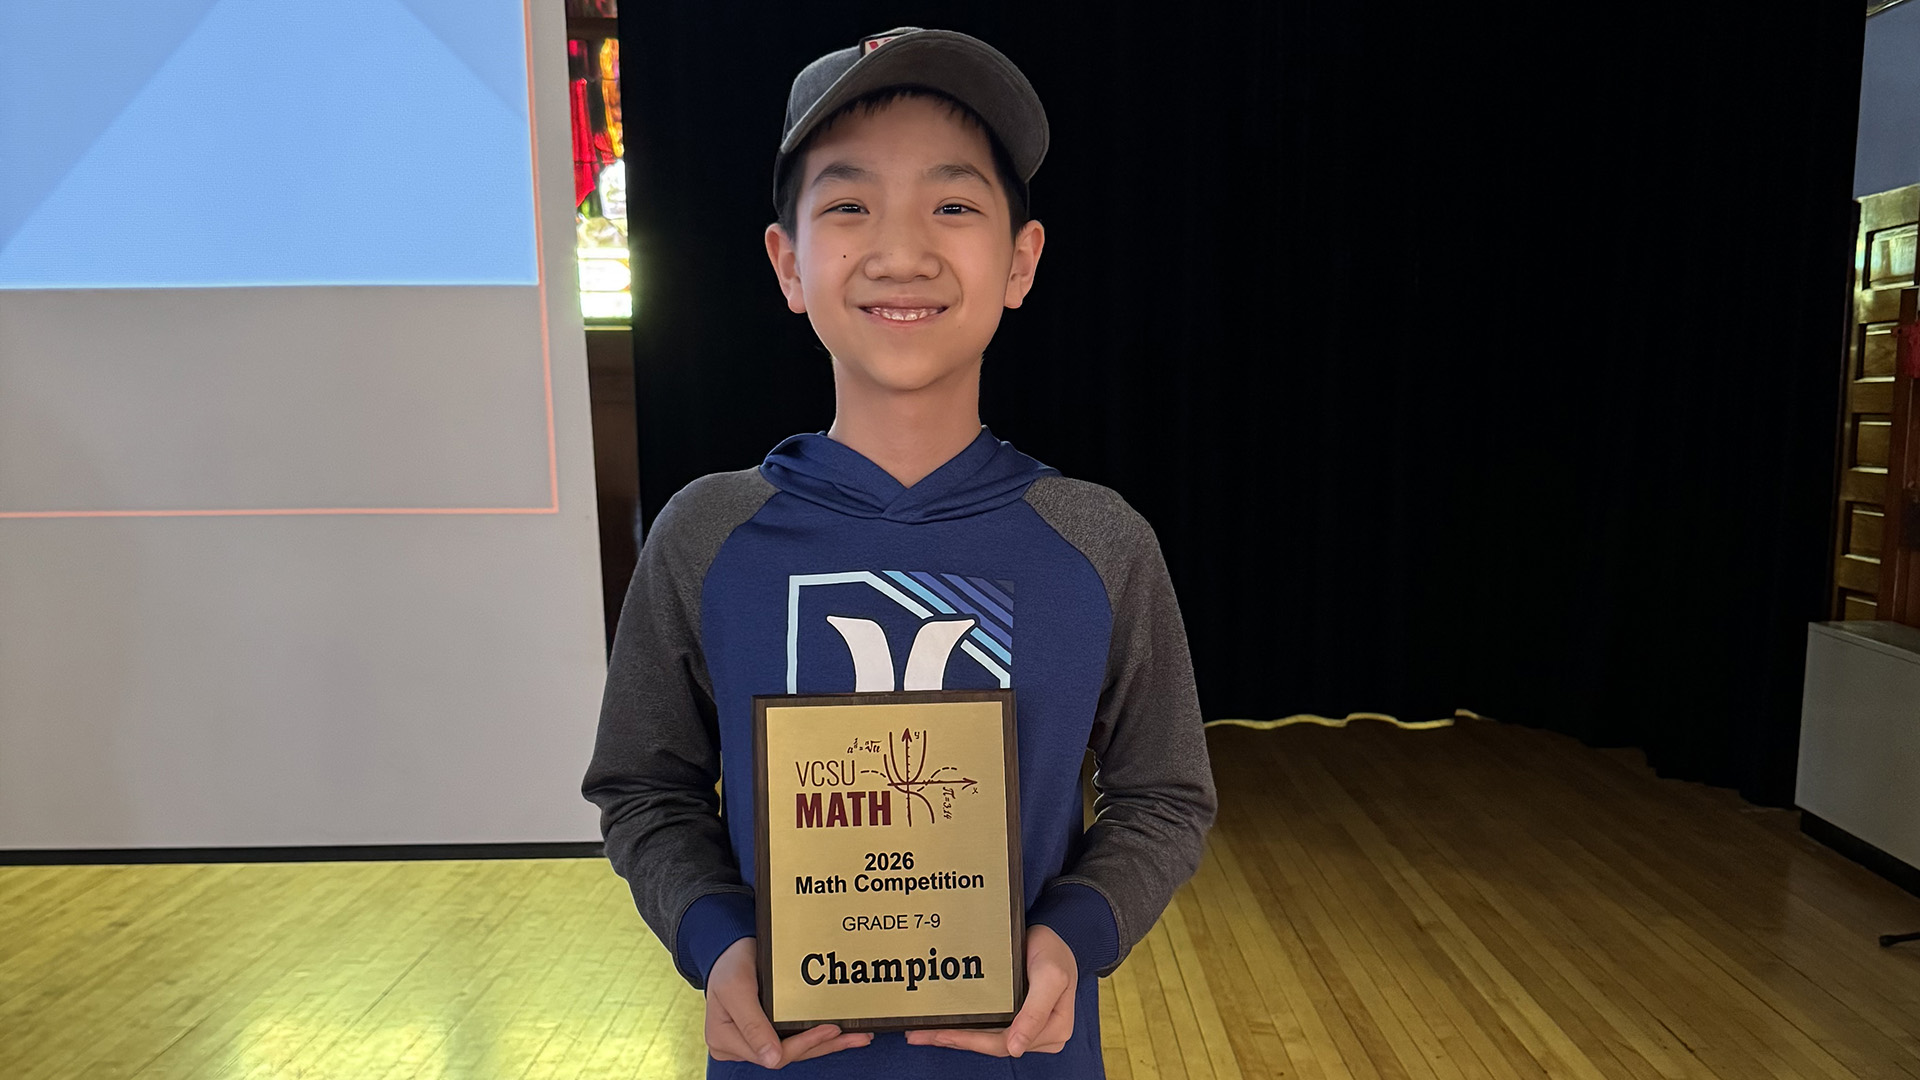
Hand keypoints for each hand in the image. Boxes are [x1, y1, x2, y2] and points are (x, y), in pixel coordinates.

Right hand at [705, 937, 873, 1067]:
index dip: (804, 1044)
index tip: (830, 1029)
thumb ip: (752, 1025)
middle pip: (787, 1054)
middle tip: (854, 1036)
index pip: (772, 1054)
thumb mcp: (737, 990)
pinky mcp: (767, 1031)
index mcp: (726, 1041)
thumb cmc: (729, 965)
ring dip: (825, 1044)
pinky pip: (793, 1038)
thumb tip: (772, 1059)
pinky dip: (817, 1036)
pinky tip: (839, 1033)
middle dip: (822, 1045)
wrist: (729, 948)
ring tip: (855, 1038)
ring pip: (795, 1049)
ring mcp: (754, 1040)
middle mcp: (740, 1046)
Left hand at [904, 924, 1076, 1056]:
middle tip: (923, 1034)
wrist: (1054, 933)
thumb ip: (1035, 1013)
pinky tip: (945, 1025)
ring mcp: (1026, 1027)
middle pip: (991, 1044)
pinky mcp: (1015, 1018)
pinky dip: (966, 1027)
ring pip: (987, 1038)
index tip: (945, 1034)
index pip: (1004, 1043)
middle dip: (957, 1040)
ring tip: (925, 1033)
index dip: (973, 1040)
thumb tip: (1016, 1048)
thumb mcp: (1050, 977)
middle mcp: (1038, 1034)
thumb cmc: (1054, 952)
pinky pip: (988, 1027)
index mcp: (1052, 1030)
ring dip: (957, 1036)